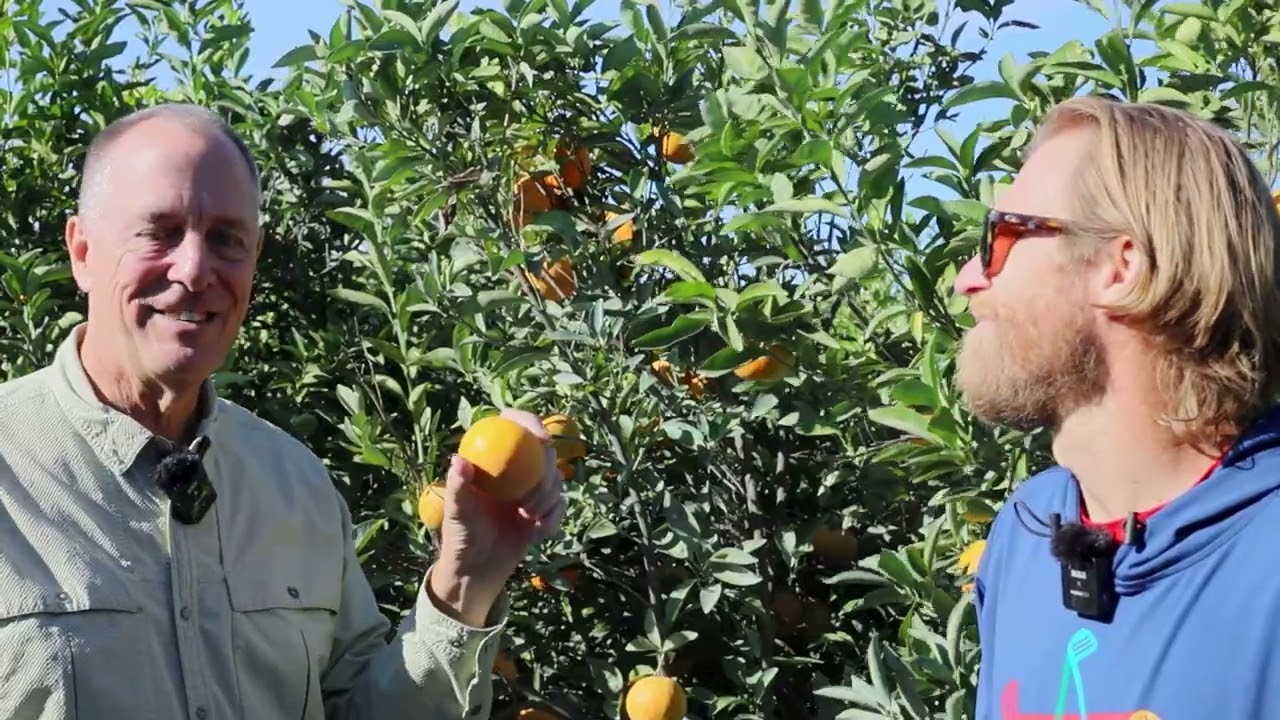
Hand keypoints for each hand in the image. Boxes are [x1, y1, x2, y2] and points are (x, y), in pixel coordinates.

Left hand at [427, 408, 566, 625]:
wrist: (478, 569)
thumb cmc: (461, 537)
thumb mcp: (457, 512)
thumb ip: (458, 487)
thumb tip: (459, 460)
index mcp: (491, 458)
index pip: (513, 425)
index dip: (531, 424)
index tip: (541, 440)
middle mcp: (513, 468)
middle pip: (544, 451)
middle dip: (545, 473)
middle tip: (532, 499)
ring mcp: (530, 487)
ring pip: (556, 478)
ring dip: (549, 499)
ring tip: (529, 519)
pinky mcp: (543, 508)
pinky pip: (560, 504)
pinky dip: (553, 519)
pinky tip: (538, 535)